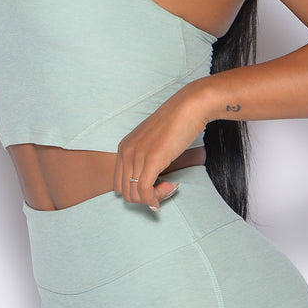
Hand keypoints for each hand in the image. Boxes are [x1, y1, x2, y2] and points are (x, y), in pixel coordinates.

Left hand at [113, 84, 207, 209]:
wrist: (189, 107)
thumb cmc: (176, 124)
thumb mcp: (153, 143)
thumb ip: (147, 159)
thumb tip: (150, 185)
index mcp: (123, 147)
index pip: (119, 183)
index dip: (136, 193)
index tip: (155, 187)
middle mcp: (126, 152)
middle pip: (124, 191)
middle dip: (143, 199)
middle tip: (164, 190)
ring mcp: (137, 155)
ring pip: (135, 194)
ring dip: (153, 198)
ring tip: (170, 187)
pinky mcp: (151, 159)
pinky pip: (145, 190)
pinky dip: (156, 197)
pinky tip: (171, 188)